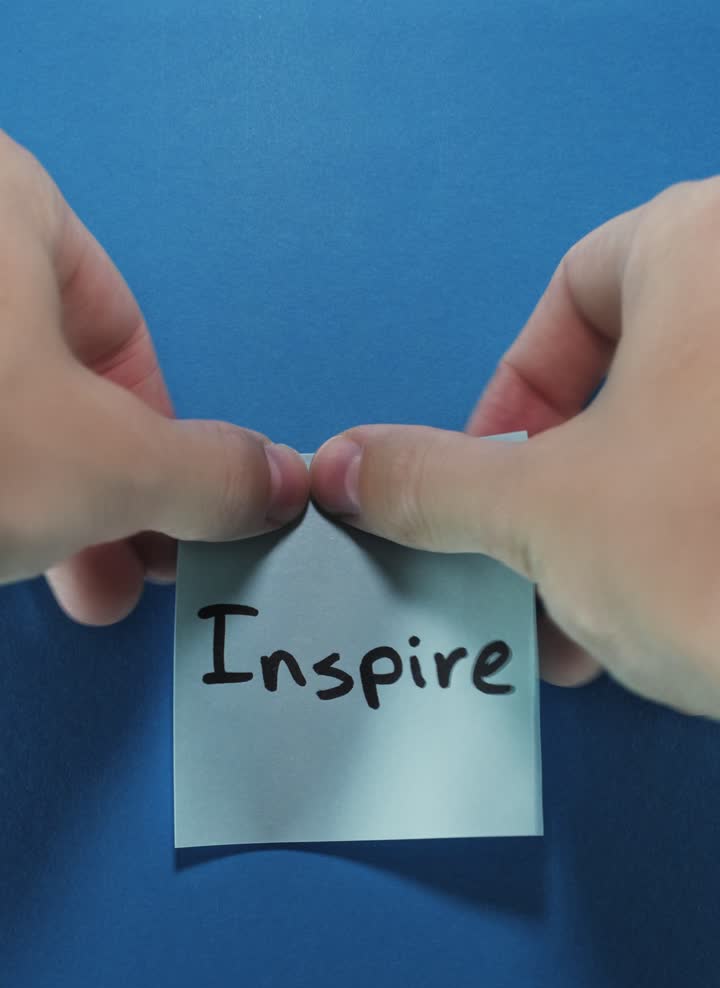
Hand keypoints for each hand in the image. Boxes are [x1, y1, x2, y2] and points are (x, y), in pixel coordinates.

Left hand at [0, 132, 307, 623]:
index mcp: (10, 204)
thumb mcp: (108, 462)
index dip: (164, 433)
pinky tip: (12, 563)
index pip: (123, 325)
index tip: (179, 507)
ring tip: (82, 589)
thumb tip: (279, 483)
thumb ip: (209, 473)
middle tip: (131, 571)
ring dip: (55, 517)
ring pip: (7, 417)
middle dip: (108, 497)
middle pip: (62, 383)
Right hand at [311, 179, 719, 717]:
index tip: (488, 485)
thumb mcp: (538, 513)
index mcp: (709, 245)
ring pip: (697, 436)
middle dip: (564, 490)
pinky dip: (695, 539)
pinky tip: (660, 630)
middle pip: (639, 371)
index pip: (575, 289)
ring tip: (585, 633)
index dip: (510, 397)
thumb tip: (345, 463)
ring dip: (620, 533)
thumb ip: (430, 480)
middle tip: (530, 574)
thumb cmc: (706, 550)